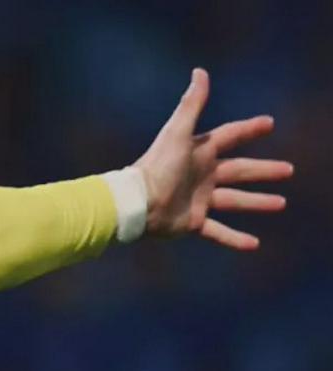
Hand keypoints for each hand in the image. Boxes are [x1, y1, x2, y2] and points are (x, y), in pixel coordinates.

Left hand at [133, 68, 293, 250]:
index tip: (269, 123)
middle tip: (288, 169)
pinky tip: (253, 245)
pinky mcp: (193, 222)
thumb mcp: (177, 133)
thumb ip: (191, 104)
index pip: (230, 136)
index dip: (249, 129)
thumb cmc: (156, 167)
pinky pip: (218, 231)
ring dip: (257, 202)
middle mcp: (202, 175)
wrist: (136, 204)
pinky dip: (234, 238)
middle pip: (239, 170)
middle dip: (263, 170)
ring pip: (234, 201)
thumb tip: (200, 71)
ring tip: (280, 203)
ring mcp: (198, 199)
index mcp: (200, 152)